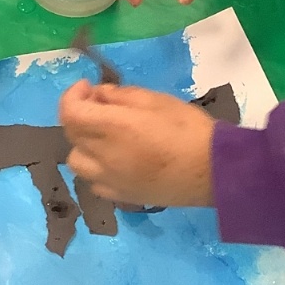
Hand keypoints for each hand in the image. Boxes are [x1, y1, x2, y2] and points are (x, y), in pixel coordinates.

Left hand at [61, 81, 215, 207]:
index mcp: (114, 127)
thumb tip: (99, 94)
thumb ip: (122, 95)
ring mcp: (110, 180)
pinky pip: (93, 182)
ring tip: (105, 136)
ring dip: (84, 144)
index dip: (72, 95)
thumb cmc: (189, 129)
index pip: (70, 112)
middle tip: (100, 105)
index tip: (88, 87)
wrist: (213, 172)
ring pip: (76, 161)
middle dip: (80, 114)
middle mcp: (105, 156)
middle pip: (71, 134)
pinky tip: (115, 160)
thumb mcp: (157, 100)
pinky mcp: (121, 196)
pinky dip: (96, 168)